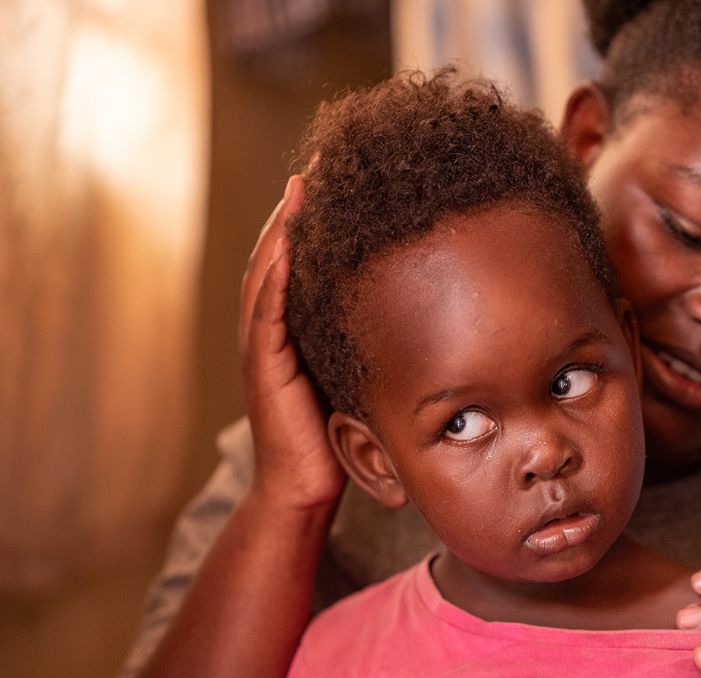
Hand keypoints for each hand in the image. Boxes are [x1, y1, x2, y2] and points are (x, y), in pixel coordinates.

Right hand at [239, 176, 346, 511]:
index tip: (343, 177)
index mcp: (294, 327)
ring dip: (281, 230)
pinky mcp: (264, 369)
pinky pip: (266, 315)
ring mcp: (262, 348)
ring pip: (267, 275)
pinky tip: (289, 248)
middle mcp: (272, 329)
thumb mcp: (361, 372)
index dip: (315, 218)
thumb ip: (374, 337)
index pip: (301, 259)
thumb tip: (433, 307)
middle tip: (321, 163)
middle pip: (278, 254)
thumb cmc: (338, 435)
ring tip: (301, 188)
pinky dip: (275, 279)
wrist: (306, 487)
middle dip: (297, 208)